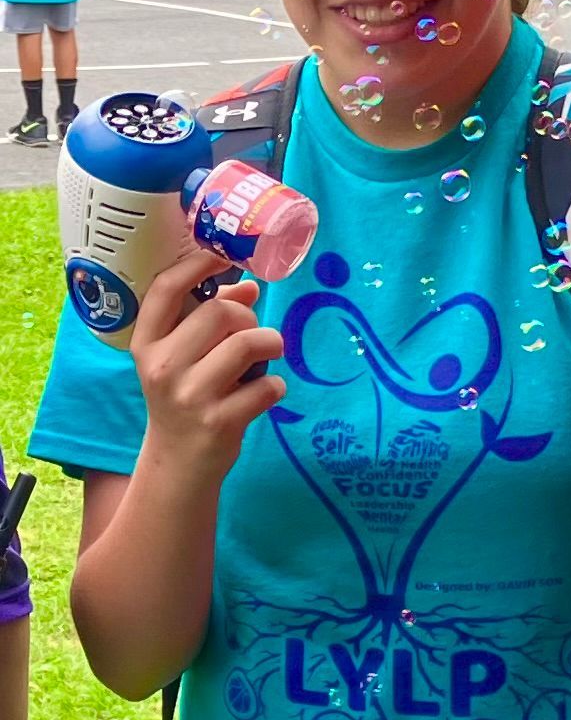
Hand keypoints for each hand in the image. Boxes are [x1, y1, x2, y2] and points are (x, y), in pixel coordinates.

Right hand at [132, 249, 284, 477]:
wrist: (178, 462)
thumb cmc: (185, 394)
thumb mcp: (182, 356)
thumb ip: (209, 318)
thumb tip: (249, 287)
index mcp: (147, 343)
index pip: (165, 289)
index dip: (197, 265)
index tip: (221, 257)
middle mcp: (162, 366)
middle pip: (220, 312)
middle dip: (248, 318)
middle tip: (252, 335)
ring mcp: (190, 395)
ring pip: (247, 343)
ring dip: (270, 344)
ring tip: (268, 356)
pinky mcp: (220, 421)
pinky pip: (267, 386)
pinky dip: (275, 386)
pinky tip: (264, 393)